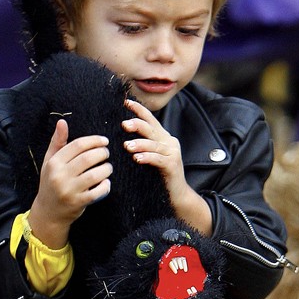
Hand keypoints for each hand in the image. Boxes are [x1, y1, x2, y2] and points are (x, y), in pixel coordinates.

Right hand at [28, 119, 111, 247]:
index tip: (104, 141)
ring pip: (95, 175)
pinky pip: (98, 192)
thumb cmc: (50, 183)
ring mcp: (69, 190)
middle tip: (107, 153)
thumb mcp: (50, 162)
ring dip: (106, 169)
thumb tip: (62, 122)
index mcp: (54, 163)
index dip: (94, 141)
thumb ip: (57, 142)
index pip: (77, 145)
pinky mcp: (78, 203)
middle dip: (102, 153)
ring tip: (108, 167)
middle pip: (88, 158)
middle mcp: (60, 176)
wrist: (48, 212)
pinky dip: (105, 186)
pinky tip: (105, 182)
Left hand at [122, 100, 211, 232]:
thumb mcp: (150, 158)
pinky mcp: (173, 165)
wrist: (177, 195)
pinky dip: (147, 157)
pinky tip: (137, 158)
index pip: (150, 120)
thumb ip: (142, 147)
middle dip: (137, 125)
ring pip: (154, 144)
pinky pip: (158, 159)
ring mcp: (173, 153)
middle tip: (123, 124)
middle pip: (151, 129)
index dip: (139, 110)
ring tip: (126, 146)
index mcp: (163, 138)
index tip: (126, 102)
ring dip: (139, 144)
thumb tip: (122, 138)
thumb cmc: (159, 177)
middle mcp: (169, 142)